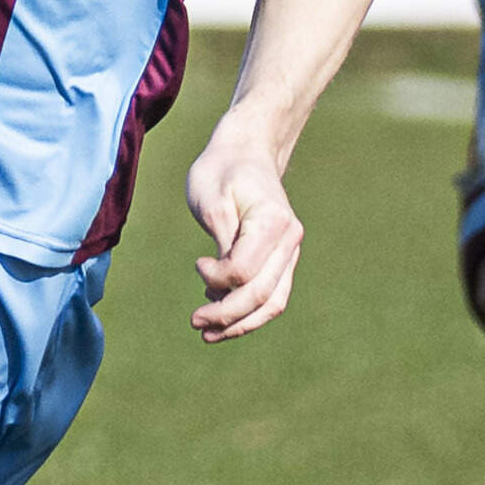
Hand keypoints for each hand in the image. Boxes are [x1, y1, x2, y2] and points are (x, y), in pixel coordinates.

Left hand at [184, 124, 307, 340]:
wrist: (247, 150)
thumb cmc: (223, 171)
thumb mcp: (212, 201)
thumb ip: (222, 243)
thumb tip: (223, 286)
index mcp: (273, 222)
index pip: (246, 272)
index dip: (217, 279)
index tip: (198, 264)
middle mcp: (289, 240)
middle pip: (261, 294)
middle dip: (227, 315)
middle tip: (194, 322)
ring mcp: (289, 251)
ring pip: (272, 302)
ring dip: (241, 324)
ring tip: (208, 334)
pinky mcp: (282, 259)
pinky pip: (272, 295)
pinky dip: (249, 312)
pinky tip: (223, 316)